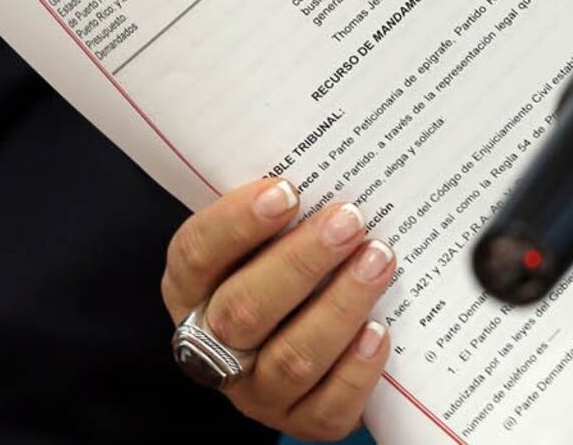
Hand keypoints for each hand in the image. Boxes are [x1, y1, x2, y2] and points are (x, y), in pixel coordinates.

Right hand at [159, 177, 399, 439]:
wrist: (300, 332)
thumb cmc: (282, 261)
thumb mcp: (266, 232)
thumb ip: (280, 206)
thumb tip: (328, 155)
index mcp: (192, 287)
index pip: (197, 255)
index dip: (238, 224)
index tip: (288, 190)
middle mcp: (214, 345)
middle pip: (244, 310)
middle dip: (302, 262)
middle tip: (350, 220)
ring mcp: (255, 391)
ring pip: (290, 358)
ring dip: (339, 305)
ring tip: (379, 259)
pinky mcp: (300, 420)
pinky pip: (326, 407)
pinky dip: (355, 369)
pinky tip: (379, 329)